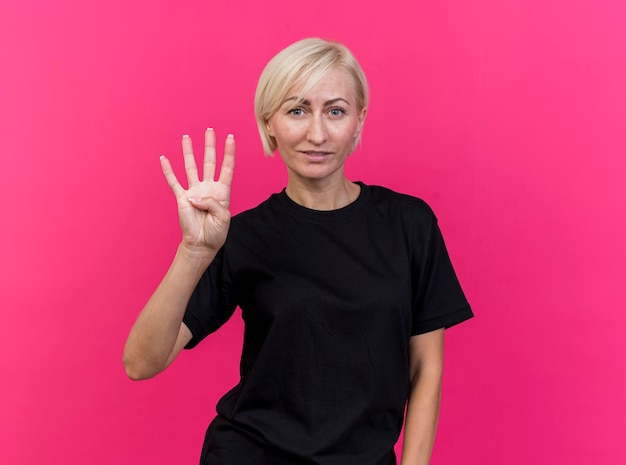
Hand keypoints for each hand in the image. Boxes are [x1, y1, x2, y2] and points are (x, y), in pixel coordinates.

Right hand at [160, 128, 234, 254]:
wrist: (201, 244)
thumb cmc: (215, 232)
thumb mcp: (222, 217)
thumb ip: (211, 203)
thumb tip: (194, 196)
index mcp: (222, 191)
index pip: (226, 167)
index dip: (229, 153)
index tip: (231, 137)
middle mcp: (208, 187)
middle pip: (209, 161)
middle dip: (210, 145)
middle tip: (210, 130)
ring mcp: (194, 191)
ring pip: (191, 167)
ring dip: (189, 152)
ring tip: (186, 138)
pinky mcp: (182, 198)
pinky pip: (174, 182)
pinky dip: (168, 171)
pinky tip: (164, 159)